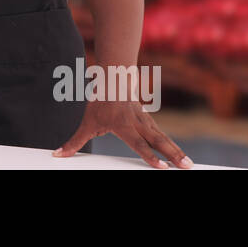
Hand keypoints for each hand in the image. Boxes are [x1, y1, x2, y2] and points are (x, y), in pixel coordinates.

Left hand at [54, 99, 192, 168]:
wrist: (114, 79)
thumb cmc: (99, 103)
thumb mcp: (86, 123)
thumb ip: (74, 142)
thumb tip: (58, 155)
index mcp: (124, 126)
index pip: (139, 143)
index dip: (150, 156)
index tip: (163, 167)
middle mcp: (138, 124)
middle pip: (158, 141)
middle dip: (174, 155)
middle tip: (188, 167)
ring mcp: (146, 122)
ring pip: (164, 138)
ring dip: (177, 151)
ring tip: (189, 164)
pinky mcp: (150, 121)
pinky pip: (163, 135)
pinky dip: (173, 146)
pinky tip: (181, 156)